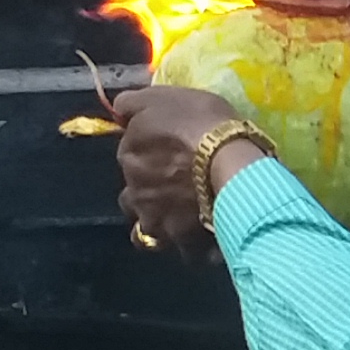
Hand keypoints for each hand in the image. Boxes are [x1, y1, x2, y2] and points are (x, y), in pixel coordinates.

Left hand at [114, 85, 257, 247]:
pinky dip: (193, 248)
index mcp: (129, 156)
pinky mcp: (184, 243)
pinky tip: (205, 240)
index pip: (129, 153)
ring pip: (146, 232)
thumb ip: (134, 103)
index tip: (171, 148)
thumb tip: (117, 109)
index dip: (149, 151)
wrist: (232, 161)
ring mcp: (157, 221)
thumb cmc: (200, 123)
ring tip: (181, 219)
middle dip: (148, 193)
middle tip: (175, 186)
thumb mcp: (164, 97)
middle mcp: (135, 193)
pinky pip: (186, 252)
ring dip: (159, 226)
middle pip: (133, 197)